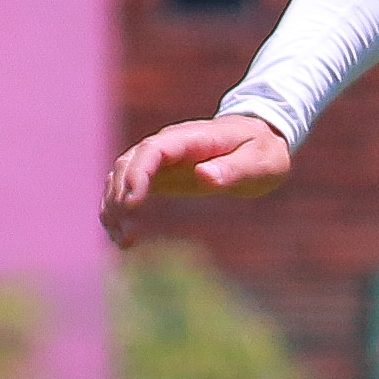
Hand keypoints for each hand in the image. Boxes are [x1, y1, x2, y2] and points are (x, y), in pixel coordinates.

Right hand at [103, 115, 292, 247]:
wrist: (260, 142)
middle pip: (129, 163)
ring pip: (122, 176)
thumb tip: (204, 175)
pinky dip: (119, 209)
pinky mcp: (161, 175)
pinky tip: (120, 235)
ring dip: (115, 206)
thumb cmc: (263, 151)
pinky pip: (130, 188)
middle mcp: (169, 145)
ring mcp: (162, 159)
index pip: (154, 149)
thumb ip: (234, 168)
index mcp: (192, 138)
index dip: (138, 174)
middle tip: (126, 234)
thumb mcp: (260, 161)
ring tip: (122, 240)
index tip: (131, 205)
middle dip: (120, 197)